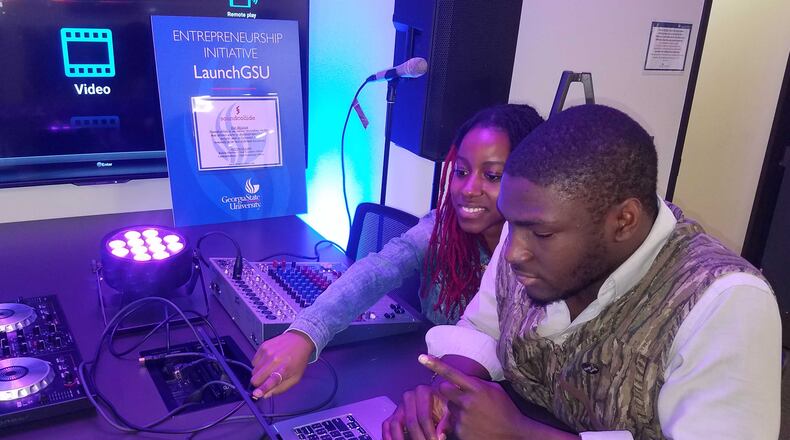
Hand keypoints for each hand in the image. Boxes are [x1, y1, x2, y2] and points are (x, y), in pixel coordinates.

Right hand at [249, 331, 314, 398]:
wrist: (299, 340)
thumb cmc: (298, 360)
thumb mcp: (295, 378)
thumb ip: (280, 388)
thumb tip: (265, 395)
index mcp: (284, 369)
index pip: (270, 382)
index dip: (261, 389)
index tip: (256, 394)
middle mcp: (274, 360)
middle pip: (256, 378)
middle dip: (259, 382)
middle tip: (266, 380)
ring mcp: (267, 352)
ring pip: (253, 371)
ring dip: (259, 373)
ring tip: (269, 368)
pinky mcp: (263, 346)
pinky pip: (254, 361)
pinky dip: (259, 364)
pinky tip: (268, 361)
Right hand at [382, 383, 449, 439]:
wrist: (437, 405)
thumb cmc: (444, 408)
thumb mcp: (450, 412)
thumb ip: (446, 422)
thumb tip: (439, 436)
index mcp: (423, 392)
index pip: (424, 415)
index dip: (429, 432)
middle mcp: (408, 396)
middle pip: (410, 421)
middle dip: (418, 437)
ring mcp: (399, 406)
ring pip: (395, 423)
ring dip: (401, 439)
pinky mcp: (393, 415)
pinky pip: (386, 425)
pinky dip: (388, 436)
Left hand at [419, 354, 574, 439]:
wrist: (514, 434)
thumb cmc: (506, 410)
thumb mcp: (495, 390)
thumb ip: (477, 383)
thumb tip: (463, 379)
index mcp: (477, 389)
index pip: (452, 373)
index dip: (435, 365)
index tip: (421, 357)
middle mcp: (467, 402)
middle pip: (443, 390)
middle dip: (447, 390)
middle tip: (459, 396)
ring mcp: (462, 419)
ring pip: (449, 409)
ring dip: (457, 410)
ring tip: (474, 416)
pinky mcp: (460, 433)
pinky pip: (453, 424)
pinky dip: (461, 425)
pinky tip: (474, 426)